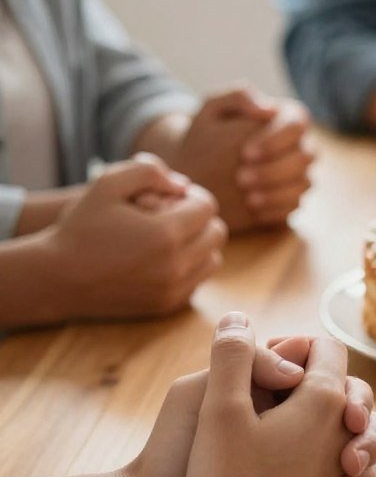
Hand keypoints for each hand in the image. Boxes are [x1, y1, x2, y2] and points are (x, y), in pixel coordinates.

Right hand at [42, 157, 226, 319]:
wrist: (57, 277)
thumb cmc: (81, 226)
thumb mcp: (106, 184)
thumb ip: (149, 171)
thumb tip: (183, 184)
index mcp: (165, 234)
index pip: (207, 207)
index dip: (194, 196)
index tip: (175, 196)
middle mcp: (175, 265)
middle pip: (217, 233)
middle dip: (201, 218)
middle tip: (177, 213)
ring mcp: (173, 289)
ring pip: (213, 259)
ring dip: (201, 243)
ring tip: (174, 234)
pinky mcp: (167, 306)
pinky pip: (197, 281)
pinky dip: (191, 267)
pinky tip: (167, 257)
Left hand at [122, 324, 375, 476]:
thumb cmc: (171, 456)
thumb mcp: (202, 399)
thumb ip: (243, 366)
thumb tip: (299, 366)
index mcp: (265, 389)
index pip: (318, 366)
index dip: (337, 377)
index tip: (341, 400)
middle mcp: (286, 420)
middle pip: (346, 407)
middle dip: (362, 424)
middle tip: (353, 449)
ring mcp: (299, 460)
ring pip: (356, 447)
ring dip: (366, 460)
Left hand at [168, 88, 314, 231]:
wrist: (196, 169)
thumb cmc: (206, 135)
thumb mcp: (213, 109)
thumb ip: (239, 96)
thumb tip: (269, 108)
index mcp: (286, 118)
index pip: (297, 124)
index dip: (275, 140)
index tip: (245, 153)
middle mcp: (299, 145)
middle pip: (305, 156)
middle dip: (274, 169)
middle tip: (240, 178)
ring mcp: (299, 174)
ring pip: (304, 183)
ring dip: (277, 191)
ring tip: (247, 196)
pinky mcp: (291, 198)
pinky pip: (295, 205)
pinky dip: (276, 208)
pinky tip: (252, 207)